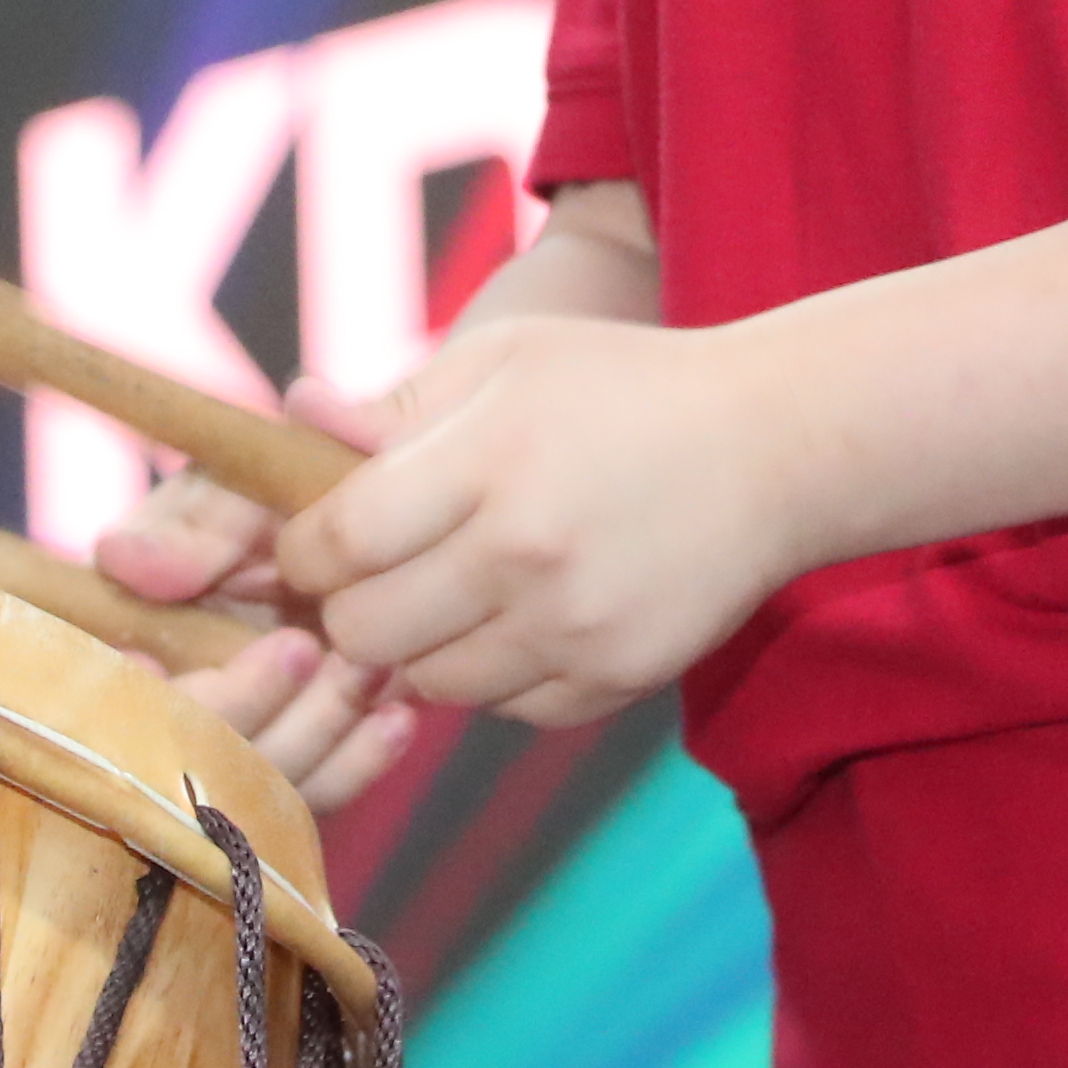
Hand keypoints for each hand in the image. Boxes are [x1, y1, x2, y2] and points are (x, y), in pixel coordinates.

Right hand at [105, 384, 421, 812]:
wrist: (384, 505)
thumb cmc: (284, 487)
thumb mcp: (235, 487)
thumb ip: (190, 521)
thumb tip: (123, 558)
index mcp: (128, 641)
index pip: (112, 699)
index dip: (132, 698)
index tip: (155, 666)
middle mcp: (173, 704)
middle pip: (186, 757)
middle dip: (239, 707)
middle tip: (302, 648)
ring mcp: (241, 738)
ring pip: (256, 786)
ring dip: (312, 727)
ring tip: (367, 667)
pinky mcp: (304, 762)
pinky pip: (318, 790)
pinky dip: (357, 760)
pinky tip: (397, 718)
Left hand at [272, 317, 808, 725]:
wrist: (776, 447)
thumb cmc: (624, 386)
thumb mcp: (509, 358)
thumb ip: (397, 403)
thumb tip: (292, 417)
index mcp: (489, 460)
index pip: (339, 542)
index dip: (304, 549)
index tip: (317, 538)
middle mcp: (526, 554)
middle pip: (364, 631)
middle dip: (350, 605)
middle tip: (376, 572)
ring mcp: (573, 628)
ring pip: (427, 682)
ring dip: (421, 644)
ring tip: (456, 586)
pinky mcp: (614, 680)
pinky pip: (504, 708)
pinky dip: (496, 674)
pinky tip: (525, 613)